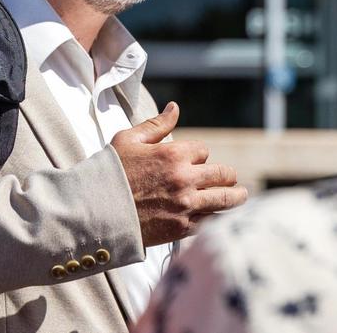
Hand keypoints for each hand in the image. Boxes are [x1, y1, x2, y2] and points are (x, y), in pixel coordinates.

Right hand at [110, 102, 247, 246]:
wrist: (95, 212)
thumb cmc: (109, 173)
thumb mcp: (128, 140)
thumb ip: (156, 124)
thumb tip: (175, 107)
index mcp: (173, 154)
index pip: (204, 152)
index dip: (199, 157)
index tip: (194, 163)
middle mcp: (185, 179)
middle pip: (223, 175)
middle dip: (227, 176)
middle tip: (231, 180)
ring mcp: (186, 205)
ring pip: (226, 200)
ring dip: (236, 197)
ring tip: (242, 196)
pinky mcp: (182, 229)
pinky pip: (211, 222)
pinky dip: (217, 218)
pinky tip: (219, 217)